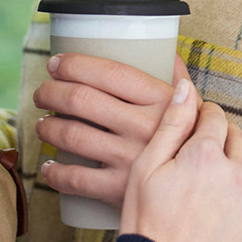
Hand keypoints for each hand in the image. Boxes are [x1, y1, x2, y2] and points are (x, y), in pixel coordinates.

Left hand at [34, 53, 190, 207]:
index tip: (56, 62)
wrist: (198, 191)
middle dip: (51, 91)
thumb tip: (168, 49)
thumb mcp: (193, 106)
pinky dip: (53, 172)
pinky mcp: (117, 191)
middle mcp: (144, 126)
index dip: (75, 64)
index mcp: (161, 99)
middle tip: (43, 92)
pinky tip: (49, 166)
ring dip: (47, 127)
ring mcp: (129, 159)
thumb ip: (180, 78)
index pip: (109, 73)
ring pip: (71, 135)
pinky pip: (74, 179)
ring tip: (43, 124)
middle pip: (82, 100)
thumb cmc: (191, 143)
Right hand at [120, 78, 241, 241]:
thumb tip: (188, 87)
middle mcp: (236, 174)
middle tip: (213, 143)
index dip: (205, 114)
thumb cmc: (147, 225)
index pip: (214, 117)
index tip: (199, 119)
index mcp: (205, 154)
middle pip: (240, 139)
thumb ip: (171, 124)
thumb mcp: (146, 168)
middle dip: (227, 135)